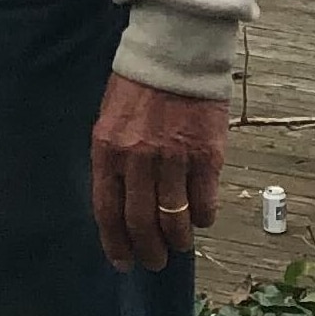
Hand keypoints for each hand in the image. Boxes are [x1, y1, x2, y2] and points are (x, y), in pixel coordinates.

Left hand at [90, 72, 225, 272]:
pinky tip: (199, 217)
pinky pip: (204, 204)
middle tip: (155, 261)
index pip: (107, 210)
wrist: (175, 53)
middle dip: (148, 251)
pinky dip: (202, 218)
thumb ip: (113, 161)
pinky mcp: (206, 156)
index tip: (123, 262)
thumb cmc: (139, 87)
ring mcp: (173, 159)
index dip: (115, 243)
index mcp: (107, 148)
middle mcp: (138, 158)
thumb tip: (121, 205)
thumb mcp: (110, 120)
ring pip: (175, 221)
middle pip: (141, 223)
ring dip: (177, 241)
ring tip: (179, 244)